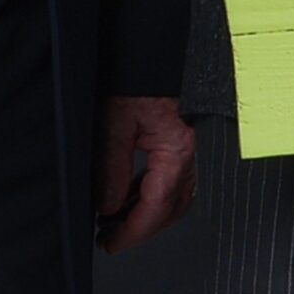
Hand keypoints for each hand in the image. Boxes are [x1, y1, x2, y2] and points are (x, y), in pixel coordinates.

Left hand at [96, 94, 197, 251]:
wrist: (145, 49)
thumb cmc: (134, 79)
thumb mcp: (113, 125)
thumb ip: (112, 170)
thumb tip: (108, 207)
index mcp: (175, 150)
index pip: (157, 206)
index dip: (133, 231)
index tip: (111, 244)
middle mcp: (185, 152)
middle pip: (172, 208)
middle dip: (143, 229)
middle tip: (112, 240)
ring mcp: (182, 148)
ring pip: (173, 197)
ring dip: (146, 215)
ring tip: (115, 223)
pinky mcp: (173, 142)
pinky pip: (168, 181)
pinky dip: (148, 197)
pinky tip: (126, 199)